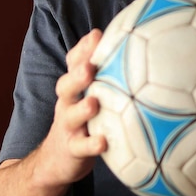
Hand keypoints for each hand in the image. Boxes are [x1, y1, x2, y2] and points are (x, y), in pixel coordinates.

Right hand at [37, 29, 107, 186]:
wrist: (56, 160)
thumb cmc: (84, 121)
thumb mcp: (90, 96)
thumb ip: (107, 77)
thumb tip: (140, 50)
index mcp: (74, 88)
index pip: (74, 63)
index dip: (82, 49)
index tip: (97, 35)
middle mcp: (68, 103)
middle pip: (66, 85)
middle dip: (77, 74)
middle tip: (90, 67)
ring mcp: (68, 127)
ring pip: (71, 115)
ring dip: (82, 109)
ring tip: (94, 102)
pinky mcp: (72, 150)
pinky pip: (81, 147)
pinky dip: (91, 144)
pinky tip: (104, 142)